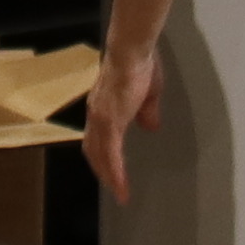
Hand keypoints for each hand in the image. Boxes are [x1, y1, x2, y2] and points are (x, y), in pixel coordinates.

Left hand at [80, 41, 157, 206]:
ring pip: (100, 156)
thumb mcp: (148, 93)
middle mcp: (97, 114)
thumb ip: (147, 111)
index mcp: (103, 106)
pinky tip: (121, 186)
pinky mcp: (111, 122)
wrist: (131, 51)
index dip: (103, 153)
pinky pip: (112, 154)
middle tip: (114, 187)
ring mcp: (101, 119)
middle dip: (102, 170)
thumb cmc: (140, 63)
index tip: (111, 167)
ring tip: (120, 193)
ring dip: (109, 176)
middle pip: (94, 150)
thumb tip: (151, 126)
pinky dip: (115, 172)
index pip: (98, 136)